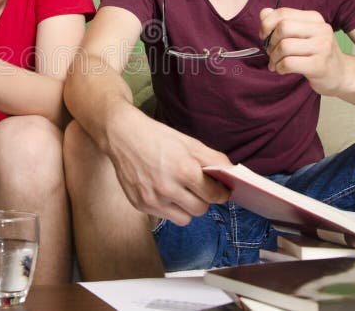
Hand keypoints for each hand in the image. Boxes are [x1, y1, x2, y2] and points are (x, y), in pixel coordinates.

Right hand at [106, 112, 230, 225]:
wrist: (122, 136)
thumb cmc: (157, 137)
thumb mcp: (189, 142)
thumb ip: (213, 159)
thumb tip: (232, 173)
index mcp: (183, 170)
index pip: (214, 195)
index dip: (220, 193)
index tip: (220, 191)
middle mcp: (167, 188)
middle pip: (200, 210)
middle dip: (204, 200)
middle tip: (198, 189)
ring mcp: (152, 199)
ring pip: (184, 219)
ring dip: (187, 208)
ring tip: (181, 192)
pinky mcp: (140, 205)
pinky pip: (165, 216)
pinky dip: (169, 207)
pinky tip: (163, 191)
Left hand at [259, 7, 345, 94]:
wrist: (340, 74)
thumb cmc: (315, 53)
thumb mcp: (301, 34)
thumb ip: (281, 22)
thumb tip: (264, 13)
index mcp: (314, 18)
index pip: (283, 13)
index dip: (267, 24)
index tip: (264, 36)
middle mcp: (321, 29)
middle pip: (283, 28)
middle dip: (271, 42)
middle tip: (271, 52)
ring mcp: (322, 47)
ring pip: (284, 46)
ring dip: (274, 57)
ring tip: (276, 63)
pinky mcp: (319, 65)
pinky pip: (288, 63)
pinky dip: (279, 68)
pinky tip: (282, 70)